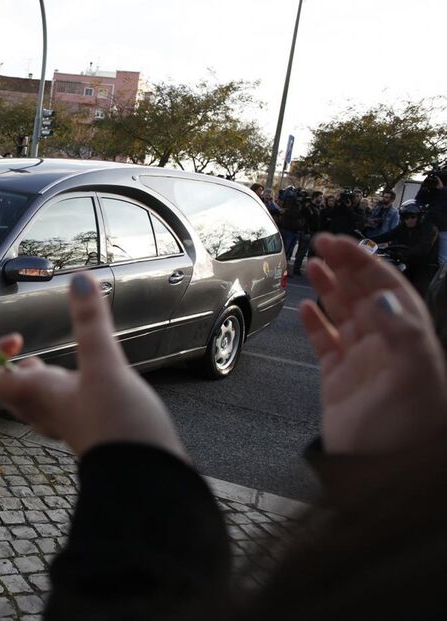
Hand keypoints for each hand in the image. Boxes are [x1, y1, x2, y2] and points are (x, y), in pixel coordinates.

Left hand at [0, 273, 186, 459]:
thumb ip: (92, 322)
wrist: (149, 477)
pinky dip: (69, 388)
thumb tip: (79, 279)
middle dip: (21, 366)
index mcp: (37, 395)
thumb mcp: (106, 364)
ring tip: (68, 362)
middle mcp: (45, 412)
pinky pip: (64, 407)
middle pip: (13, 390)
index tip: (19, 338)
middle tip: (36, 350)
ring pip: (39, 398)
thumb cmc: (120, 425)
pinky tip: (94, 381)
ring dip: (45, 377)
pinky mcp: (89, 431)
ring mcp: (66, 424)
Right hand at [300, 234, 446, 454]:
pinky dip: (315, 323)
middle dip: (345, 266)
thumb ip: (405, 336)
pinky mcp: (338, 381)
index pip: (386, 289)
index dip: (363, 263)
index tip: (339, 244)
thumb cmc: (409, 434)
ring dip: (330, 288)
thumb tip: (383, 298)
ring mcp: (362, 362)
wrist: (382, 476)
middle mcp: (386, 347)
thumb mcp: (417, 381)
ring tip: (313, 267)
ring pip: (344, 313)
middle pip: (364, 295)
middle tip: (321, 244)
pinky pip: (325, 343)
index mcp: (408, 340)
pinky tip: (305, 309)